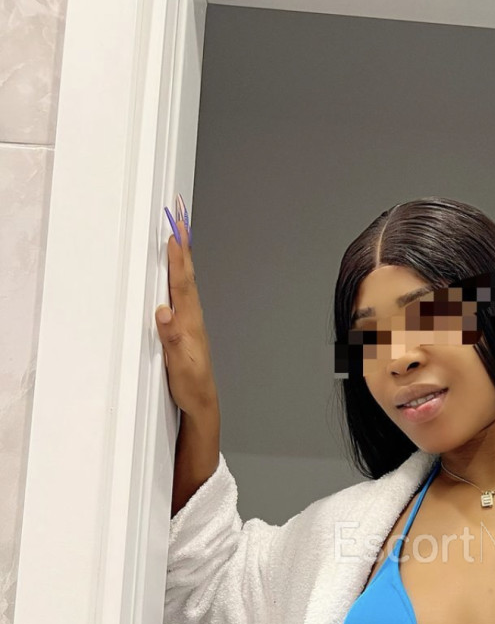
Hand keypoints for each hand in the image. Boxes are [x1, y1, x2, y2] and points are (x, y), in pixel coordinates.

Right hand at [155, 193, 218, 417]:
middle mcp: (192, 318)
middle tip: (179, 220)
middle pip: (186, 277)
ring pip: (185, 284)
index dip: (178, 261)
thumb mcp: (180, 366)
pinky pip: (181, 295)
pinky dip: (178, 278)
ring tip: (178, 236)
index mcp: (190, 324)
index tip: (175, 236)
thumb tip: (163, 313)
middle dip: (183, 249)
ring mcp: (190, 322)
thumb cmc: (191, 386)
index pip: (182, 286)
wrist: (202, 402)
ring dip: (182, 259)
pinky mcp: (185, 328)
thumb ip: (171, 339)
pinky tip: (174, 273)